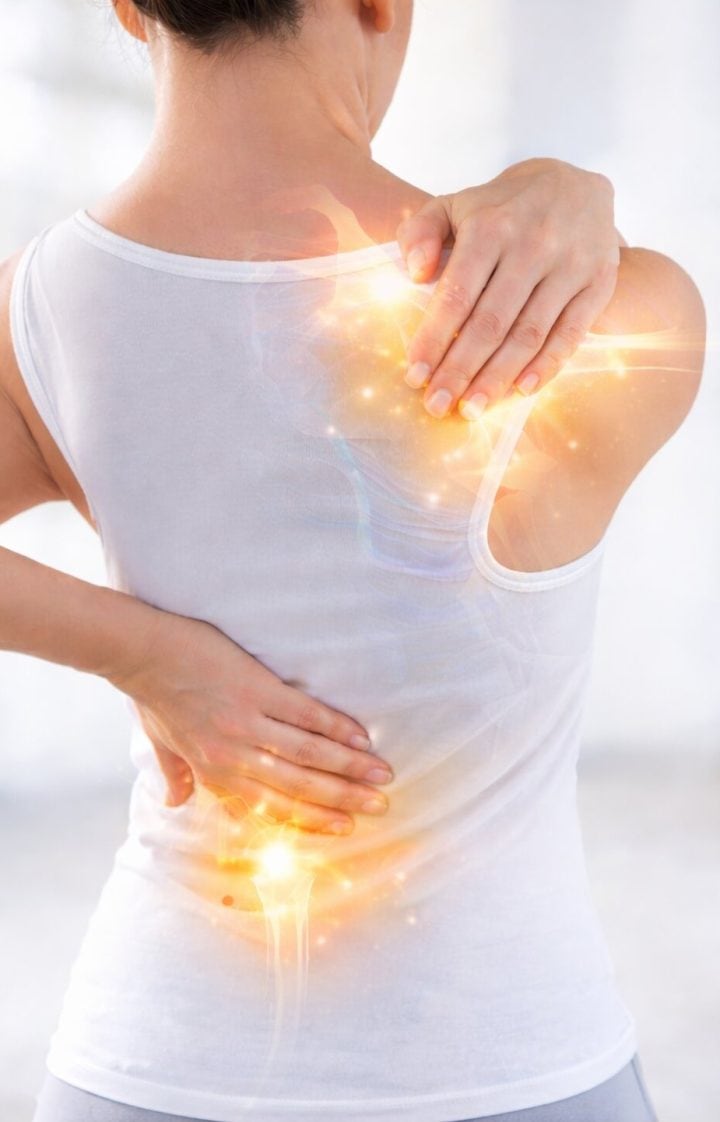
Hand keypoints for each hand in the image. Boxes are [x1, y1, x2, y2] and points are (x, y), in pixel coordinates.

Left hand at [108, 612, 393, 835]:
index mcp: (214, 772)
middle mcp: (234, 755)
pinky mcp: (258, 689)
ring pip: (309, 753)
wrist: (143, 651)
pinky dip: (336, 727)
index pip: (272, 807)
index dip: (312, 819)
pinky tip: (362, 737)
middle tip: (380, 806)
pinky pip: (306, 714)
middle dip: (344, 798)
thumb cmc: (151, 695)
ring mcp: (248, 722)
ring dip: (350, 766)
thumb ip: (174, 774)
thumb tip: (173, 803)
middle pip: (300, 785)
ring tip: (383, 775)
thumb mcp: (160, 743)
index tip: (345, 827)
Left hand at [396, 158, 622, 418]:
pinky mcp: (598, 283)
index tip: (414, 375)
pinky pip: (571, 333)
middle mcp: (533, 246)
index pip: (457, 294)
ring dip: (498, 377)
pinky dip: (547, 365)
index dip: (434, 339)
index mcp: (492, 226)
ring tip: (472, 409)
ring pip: (529, 334)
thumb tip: (416, 274)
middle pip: (491, 322)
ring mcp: (570, 266)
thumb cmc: (501, 208)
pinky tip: (521, 391)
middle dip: (460, 369)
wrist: (576, 183)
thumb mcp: (454, 205)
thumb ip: (422, 232)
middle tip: (437, 405)